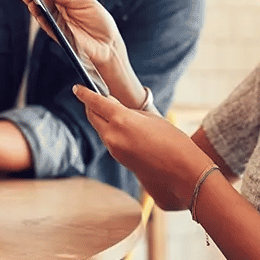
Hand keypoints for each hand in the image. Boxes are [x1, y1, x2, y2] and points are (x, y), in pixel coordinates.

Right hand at [17, 0, 146, 108]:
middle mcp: (59, 12)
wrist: (109, 44)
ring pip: (41, 14)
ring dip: (33, 5)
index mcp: (66, 2)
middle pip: (41, 2)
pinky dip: (40, 18)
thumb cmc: (100, 22)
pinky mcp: (58, 36)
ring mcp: (57, 24)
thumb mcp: (87, 2)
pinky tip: (35, 10)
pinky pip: (47, 26)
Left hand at [72, 84, 215, 210]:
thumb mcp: (151, 119)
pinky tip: (122, 127)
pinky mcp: (119, 159)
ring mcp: (114, 150)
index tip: (77, 88)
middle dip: (91, 105)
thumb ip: (130, 112)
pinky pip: (109, 140)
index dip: (85, 94)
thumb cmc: (172, 141)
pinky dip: (111, 130)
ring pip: (101, 129)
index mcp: (121, 120)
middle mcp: (113, 136)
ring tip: (112, 109)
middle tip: (94, 96)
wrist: (182, 171)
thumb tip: (114, 108)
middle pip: (93, 116)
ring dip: (102, 118)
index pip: (96, 103)